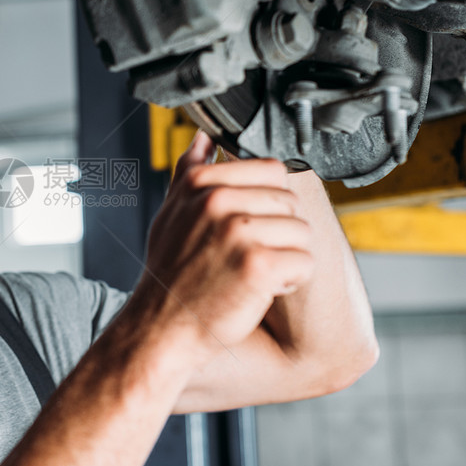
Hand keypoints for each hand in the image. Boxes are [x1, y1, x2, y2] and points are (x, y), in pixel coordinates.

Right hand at [135, 131, 314, 357]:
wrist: (162, 328)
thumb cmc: (170, 273)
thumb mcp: (171, 214)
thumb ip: (190, 172)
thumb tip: (205, 137)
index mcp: (201, 184)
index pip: (271, 169)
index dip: (270, 202)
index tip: (249, 226)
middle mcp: (218, 202)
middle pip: (291, 202)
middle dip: (280, 232)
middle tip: (249, 256)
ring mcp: (238, 232)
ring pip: (302, 233)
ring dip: (287, 258)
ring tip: (254, 274)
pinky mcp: (258, 266)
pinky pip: (304, 263)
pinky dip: (290, 282)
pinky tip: (261, 289)